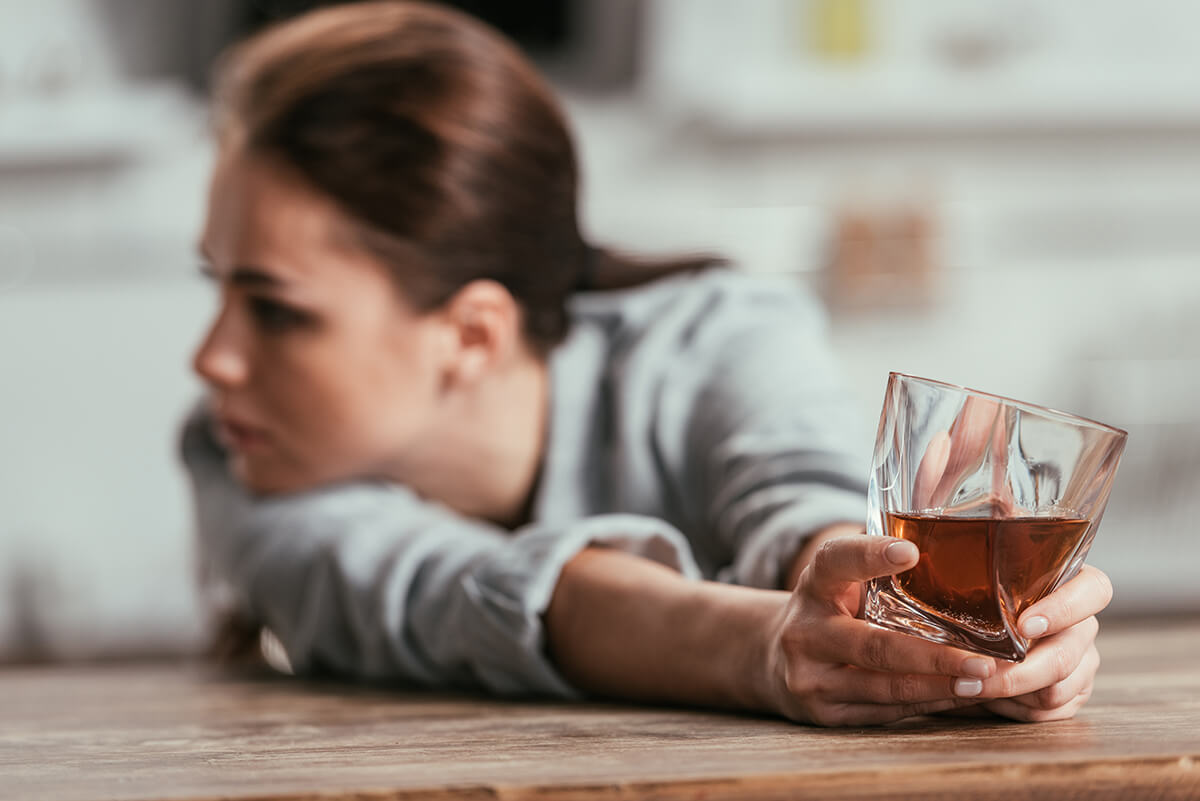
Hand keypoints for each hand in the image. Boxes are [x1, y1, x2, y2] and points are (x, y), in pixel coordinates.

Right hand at [763, 534, 996, 725]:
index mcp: (813, 587)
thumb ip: (878, 573)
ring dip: (940, 686)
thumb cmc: (830, 611)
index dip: (869, 555)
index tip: (911, 552)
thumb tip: (955, 554)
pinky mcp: (825, 713)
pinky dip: (929, 704)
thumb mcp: (839, 584)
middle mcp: (806, 633)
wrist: (776, 661)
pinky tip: (961, 696)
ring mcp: (811, 678)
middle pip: (873, 646)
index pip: (835, 562)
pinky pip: (886, 712)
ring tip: (983, 682)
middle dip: (933, 656)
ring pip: (885, 688)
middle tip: (982, 660)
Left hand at [972, 565, 1111, 721]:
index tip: (1024, 626)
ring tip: (973, 684)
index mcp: (1069, 584)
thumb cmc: (972, 600)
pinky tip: (991, 695)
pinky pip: (1051, 711)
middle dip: (1019, 673)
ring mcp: (1083, 660)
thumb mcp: (968, 579)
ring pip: (1058, 690)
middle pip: (1065, 654)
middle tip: (977, 677)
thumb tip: (925, 556)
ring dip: (1011, 693)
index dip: (1064, 609)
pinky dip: (1016, 708)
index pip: (1093, 590)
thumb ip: (959, 563)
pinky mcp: (1075, 692)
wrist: (975, 642)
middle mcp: (1082, 624)